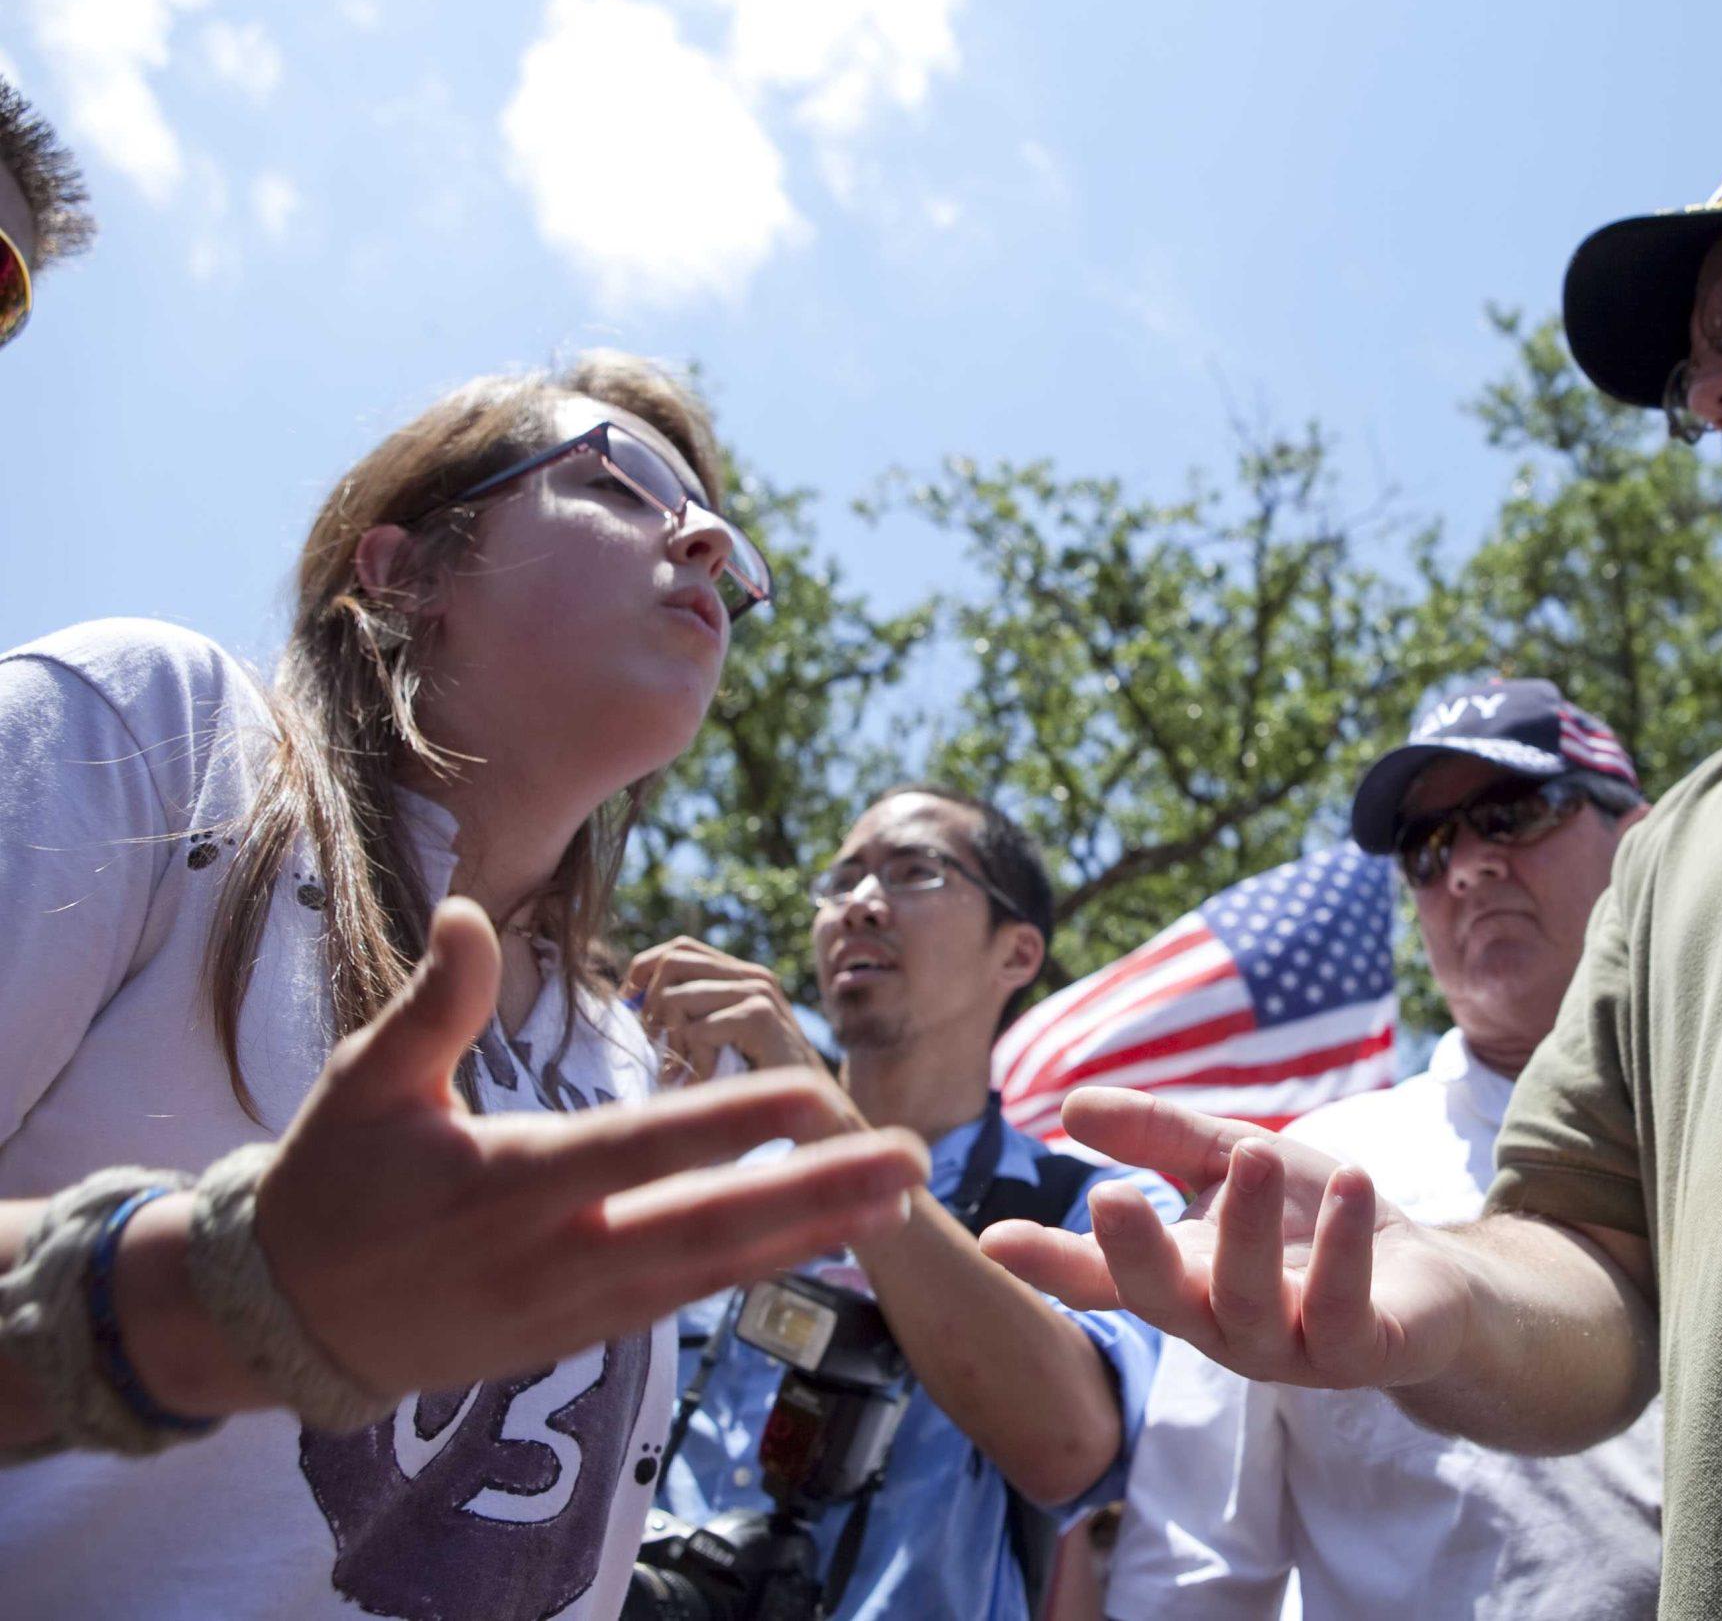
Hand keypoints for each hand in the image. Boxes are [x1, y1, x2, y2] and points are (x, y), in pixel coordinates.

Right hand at [256, 899, 926, 1397]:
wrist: (286, 1321)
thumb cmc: (331, 1184)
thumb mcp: (365, 1082)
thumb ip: (433, 1002)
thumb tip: (472, 911)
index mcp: (508, 1182)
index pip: (638, 1146)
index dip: (727, 1124)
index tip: (811, 1095)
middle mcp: (556, 1254)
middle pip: (706, 1223)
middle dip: (815, 1194)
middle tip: (911, 1163)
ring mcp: (575, 1305)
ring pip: (712, 1270)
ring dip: (809, 1234)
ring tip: (895, 1201)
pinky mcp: (582, 1335)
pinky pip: (686, 1296)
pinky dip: (759, 1268)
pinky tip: (827, 1239)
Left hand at [625, 935, 828, 1083]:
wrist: (811, 1108)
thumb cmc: (759, 1079)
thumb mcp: (720, 1037)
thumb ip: (692, 1013)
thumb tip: (631, 998)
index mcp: (741, 975)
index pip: (679, 948)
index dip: (644, 971)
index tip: (630, 1007)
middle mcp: (752, 975)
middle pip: (672, 961)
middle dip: (651, 1003)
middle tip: (654, 1042)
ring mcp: (758, 992)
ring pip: (676, 998)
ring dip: (671, 1042)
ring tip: (681, 1071)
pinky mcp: (760, 1017)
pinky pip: (697, 1029)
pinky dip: (693, 1061)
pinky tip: (705, 1078)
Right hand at [978, 1087, 1473, 1390]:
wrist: (1430, 1279)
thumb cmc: (1318, 1223)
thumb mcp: (1234, 1161)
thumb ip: (1160, 1137)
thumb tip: (1069, 1104)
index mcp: (1185, 1280)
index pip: (1105, 1278)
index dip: (1050, 1262)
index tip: (991, 1240)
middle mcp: (1223, 1324)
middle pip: (1162, 1301)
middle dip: (1135, 1252)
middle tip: (1110, 1194)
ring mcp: (1290, 1349)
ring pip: (1249, 1303)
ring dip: (1249, 1228)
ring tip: (1256, 1152)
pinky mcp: (1359, 1353)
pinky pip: (1341, 1310)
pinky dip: (1343, 1248)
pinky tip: (1352, 1181)